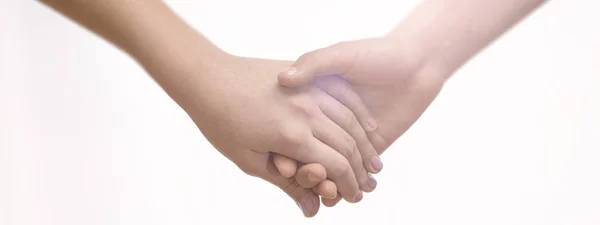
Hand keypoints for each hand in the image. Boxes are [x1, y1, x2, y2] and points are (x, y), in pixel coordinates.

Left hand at [174, 55, 378, 215]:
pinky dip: (359, 113)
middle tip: (369, 184)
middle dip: (361, 170)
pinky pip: (343, 95)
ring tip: (374, 161)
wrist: (208, 78)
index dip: (349, 185)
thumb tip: (313, 210)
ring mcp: (309, 91)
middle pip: (348, 145)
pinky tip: (369, 127)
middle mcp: (307, 112)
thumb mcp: (250, 160)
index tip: (354, 197)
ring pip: (351, 120)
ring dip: (366, 144)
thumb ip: (286, 183)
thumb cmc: (221, 122)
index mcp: (292, 137)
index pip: (336, 166)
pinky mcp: (308, 77)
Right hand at [276, 36, 448, 205]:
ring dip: (322, 183)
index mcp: (310, 100)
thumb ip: (313, 64)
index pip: (286, 129)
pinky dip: (343, 188)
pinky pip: (350, 175)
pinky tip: (339, 195)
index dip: (280, 146)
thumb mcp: (340, 55)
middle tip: (300, 178)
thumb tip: (283, 78)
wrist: (416, 65)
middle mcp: (324, 122)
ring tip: (325, 189)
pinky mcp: (368, 151)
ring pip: (326, 169)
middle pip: (304, 155)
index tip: (277, 160)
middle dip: (303, 170)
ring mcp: (345, 138)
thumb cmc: (375, 54)